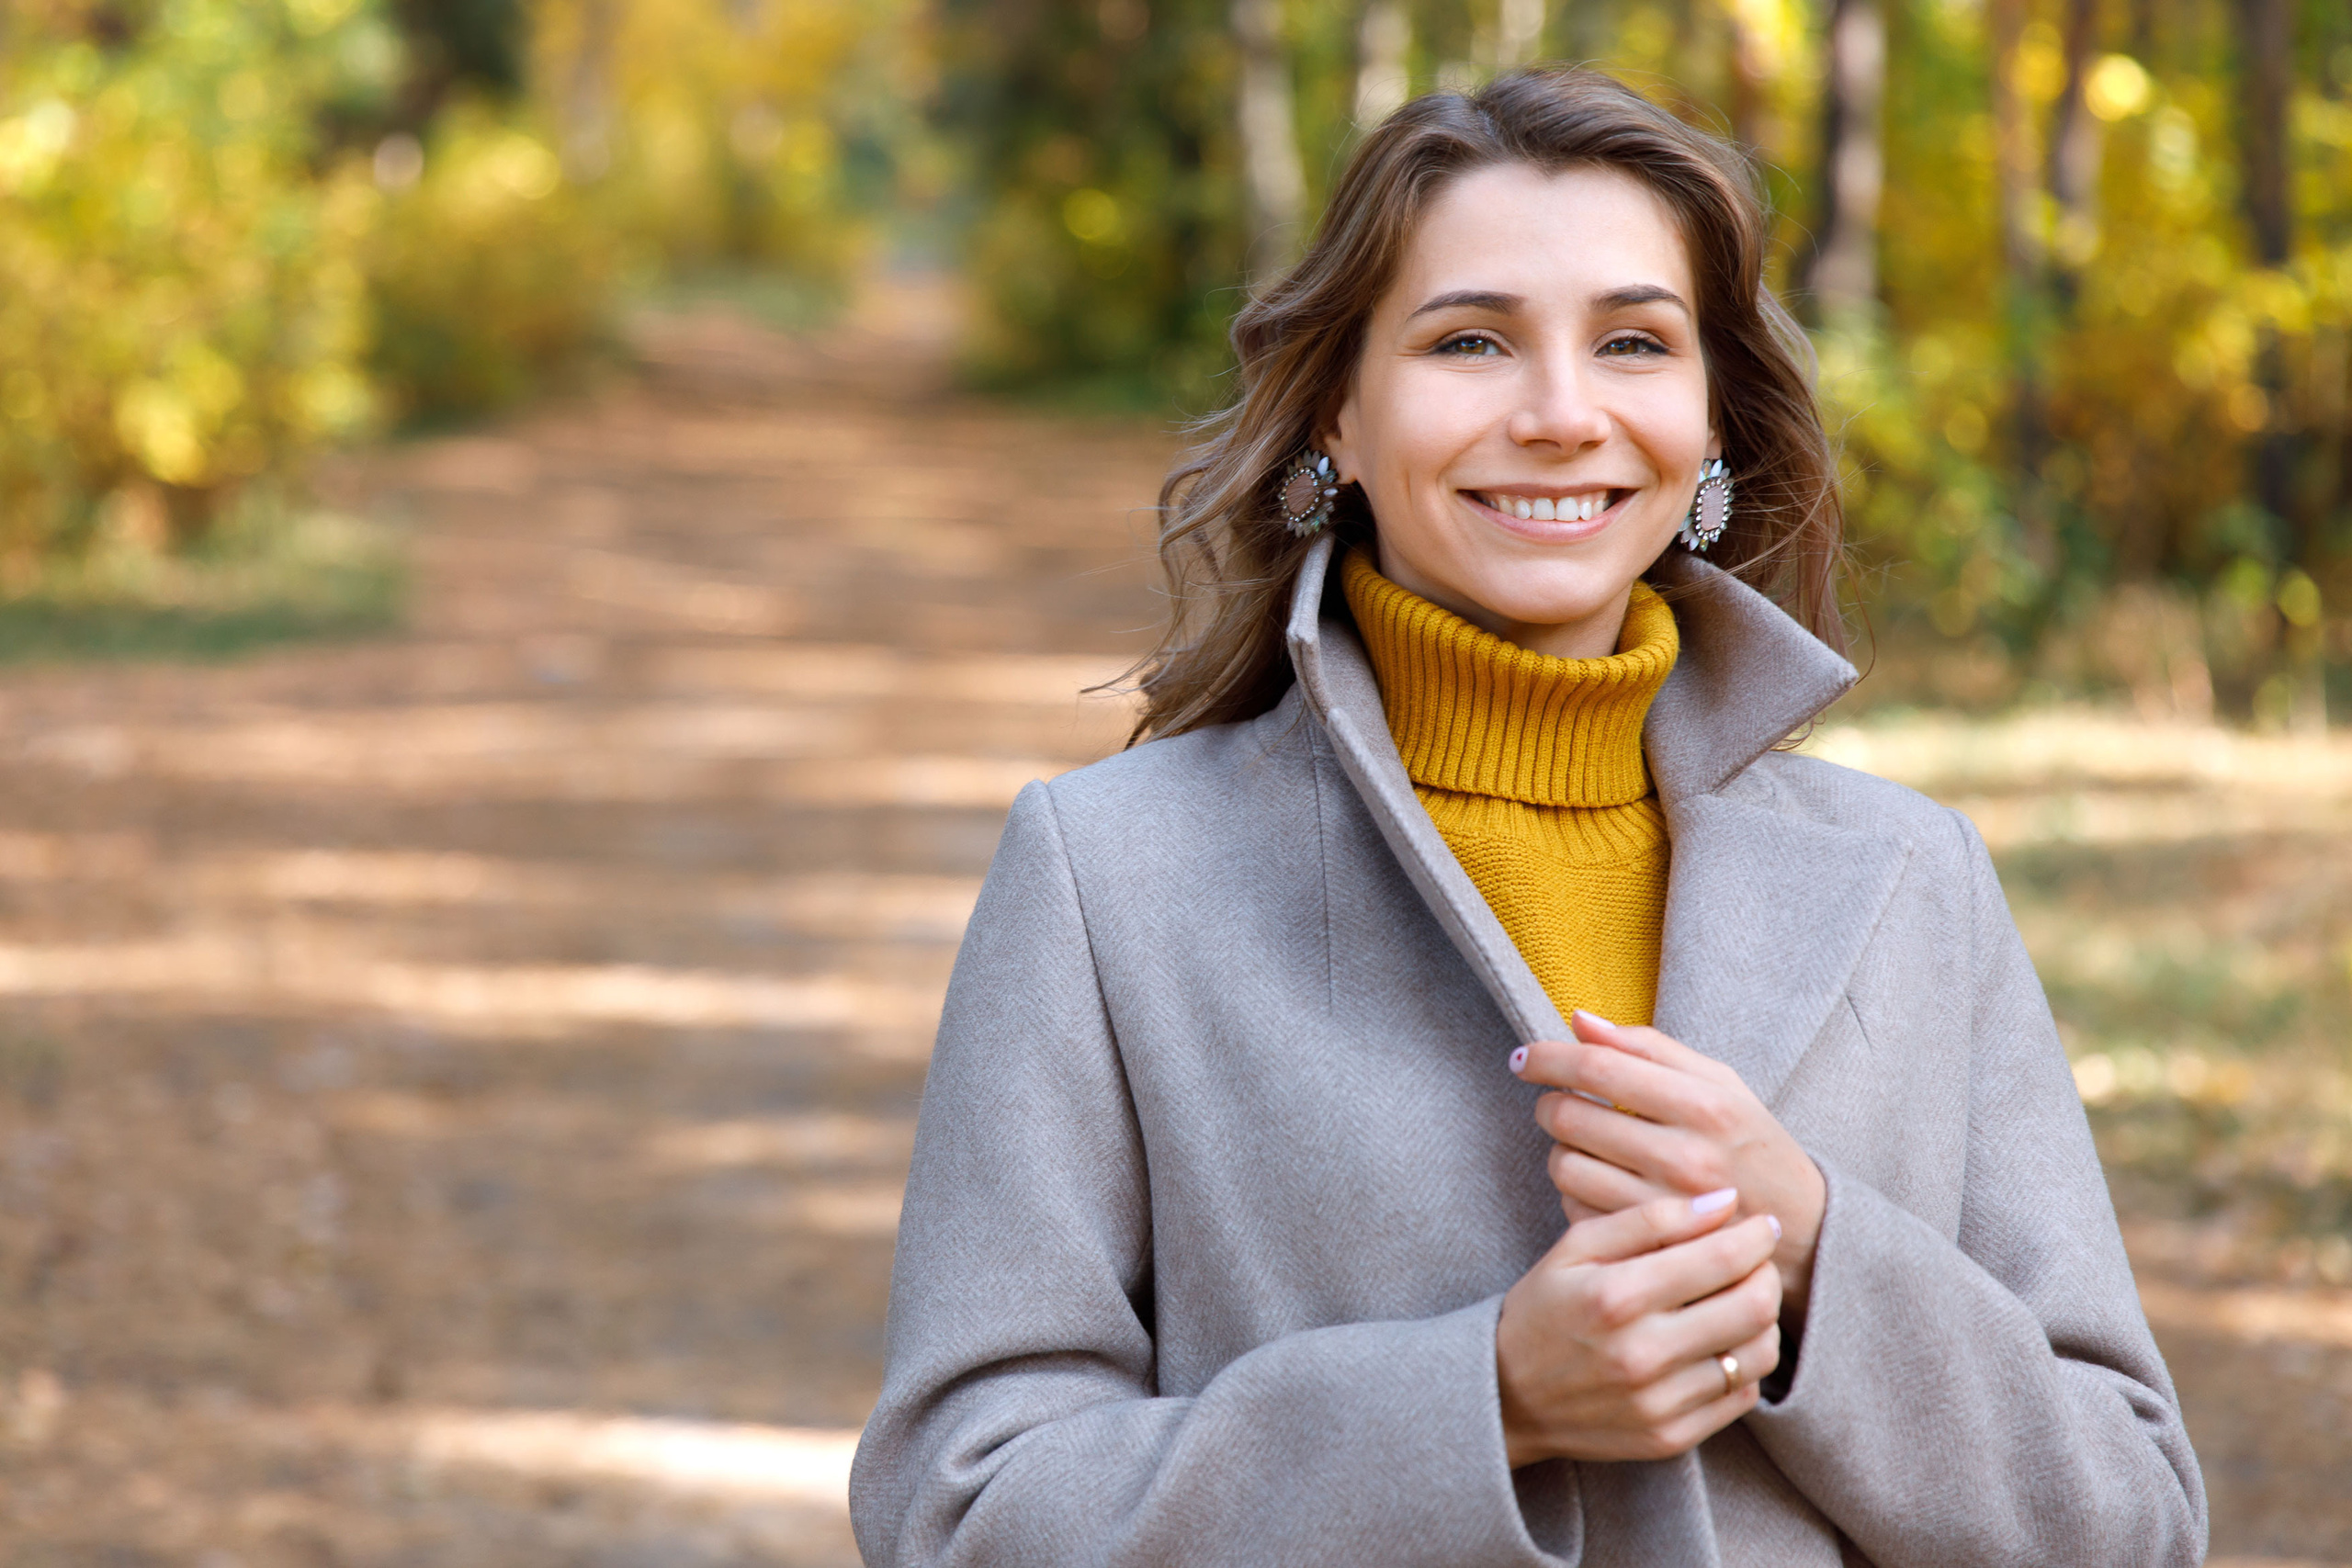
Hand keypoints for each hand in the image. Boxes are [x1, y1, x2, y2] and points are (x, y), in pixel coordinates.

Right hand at [1495, 1190, 1781, 1465]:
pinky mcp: (1670, 1438)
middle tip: (1756, 1261)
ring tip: (1740, 1300)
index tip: (1759, 1223)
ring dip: (1763, 1320)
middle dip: (1767, 1274)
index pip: (1721, 1259)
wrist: (1506, 1394)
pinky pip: (1740, 1397)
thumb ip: (1648, 1218)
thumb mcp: (1576, 1247)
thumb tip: (1723, 1201)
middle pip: (1752, 1307)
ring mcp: (1658, 1404)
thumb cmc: (1543, 1308)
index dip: (1755, 1235)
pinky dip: (1744, 1363)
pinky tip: (1720, 1342)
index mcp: (1616, 1297)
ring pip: (1757, 1355)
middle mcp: (1641, 1355)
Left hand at [1511, 1011, 1826, 1323]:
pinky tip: (1599, 1181)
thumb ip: (1649, 1047)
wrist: (1801, 1232)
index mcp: (1704, 1106)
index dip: (1549, 1057)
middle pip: (1572, 1116)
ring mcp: (1666, 1209)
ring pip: (1566, 1166)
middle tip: (1556, 1101)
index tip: (1523, 1056)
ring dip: (1560, 1148)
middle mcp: (1685, 1158)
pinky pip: (1576, 1209)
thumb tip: (1579, 1021)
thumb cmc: (1752, 1145)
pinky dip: (1574, 1191)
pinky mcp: (1648, 1249)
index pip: (1600, 1068)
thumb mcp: (1721, 1084)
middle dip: (1550, 1102)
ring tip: (1583, 1143)